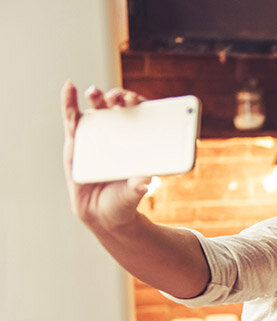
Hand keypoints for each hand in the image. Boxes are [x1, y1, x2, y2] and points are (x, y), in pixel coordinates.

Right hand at [62, 82, 149, 232]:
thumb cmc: (122, 201)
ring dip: (96, 98)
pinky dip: (69, 103)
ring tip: (95, 93)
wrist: (103, 216)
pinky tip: (69, 88)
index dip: (139, 105)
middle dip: (118, 99)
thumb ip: (138, 187)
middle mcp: (117, 137)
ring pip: (96, 111)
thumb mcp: (132, 194)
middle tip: (120, 98)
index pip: (140, 117)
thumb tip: (146, 181)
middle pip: (117, 110)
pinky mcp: (76, 142)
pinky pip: (72, 120)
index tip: (138, 101)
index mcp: (135, 144)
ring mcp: (95, 137)